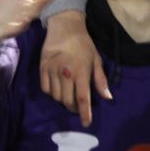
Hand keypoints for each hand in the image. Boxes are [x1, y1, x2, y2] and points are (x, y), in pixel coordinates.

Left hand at [0, 0, 61, 41]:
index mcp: (24, 1)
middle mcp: (23, 11)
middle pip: (35, 6)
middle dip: (40, 2)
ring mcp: (17, 22)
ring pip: (28, 17)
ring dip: (31, 13)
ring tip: (35, 8)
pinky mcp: (8, 30)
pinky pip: (14, 29)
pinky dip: (17, 26)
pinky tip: (20, 23)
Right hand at [40, 10, 107, 126]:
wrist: (64, 27)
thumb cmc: (84, 44)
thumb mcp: (97, 60)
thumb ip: (100, 80)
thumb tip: (108, 98)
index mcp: (81, 72)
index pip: (83, 98)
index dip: (85, 113)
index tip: (86, 123)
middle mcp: (65, 73)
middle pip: (67, 100)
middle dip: (73, 108)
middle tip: (78, 106)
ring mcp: (52, 70)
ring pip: (56, 96)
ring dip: (63, 100)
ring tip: (68, 96)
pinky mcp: (42, 67)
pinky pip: (45, 89)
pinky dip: (52, 93)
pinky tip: (58, 89)